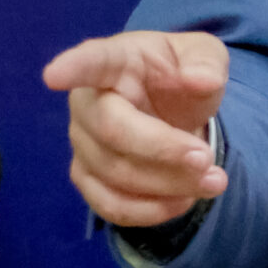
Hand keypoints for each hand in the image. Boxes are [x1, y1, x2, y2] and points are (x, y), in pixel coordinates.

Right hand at [42, 31, 230, 227]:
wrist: (174, 107)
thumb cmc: (180, 74)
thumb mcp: (205, 56)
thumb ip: (206, 63)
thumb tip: (202, 80)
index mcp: (115, 61)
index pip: (91, 62)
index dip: (73, 68)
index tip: (54, 75)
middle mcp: (88, 101)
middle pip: (111, 131)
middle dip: (164, 151)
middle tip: (208, 159)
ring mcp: (82, 142)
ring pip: (115, 174)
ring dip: (169, 184)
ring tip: (213, 181)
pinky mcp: (88, 177)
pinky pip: (110, 205)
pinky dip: (151, 211)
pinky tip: (184, 200)